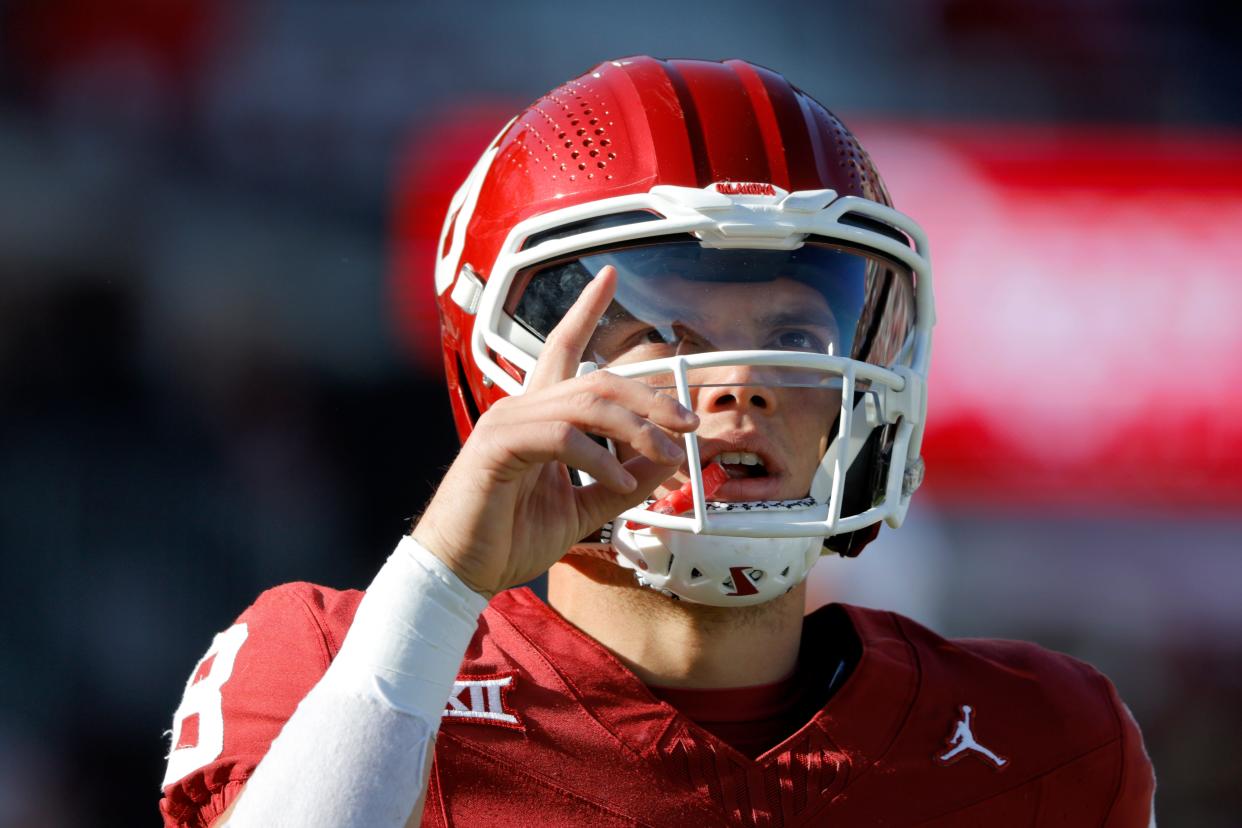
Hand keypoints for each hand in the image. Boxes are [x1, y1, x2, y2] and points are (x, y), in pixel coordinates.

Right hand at [411, 266, 698, 596]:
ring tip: (668, 456)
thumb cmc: (509, 538)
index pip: (563, 348)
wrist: (461, 570)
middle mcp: (522, 408)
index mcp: (539, 417)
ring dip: (638, 429)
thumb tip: (668, 458)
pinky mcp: (499, 447)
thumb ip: (623, 482)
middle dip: (651, 398)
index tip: (608, 276)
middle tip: (689, 422)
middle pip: (598, 379)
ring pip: (588, 403)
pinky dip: (600, 460)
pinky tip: (620, 484)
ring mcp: (507, 423)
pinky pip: (563, 437)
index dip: (586, 310)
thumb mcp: (585, 509)